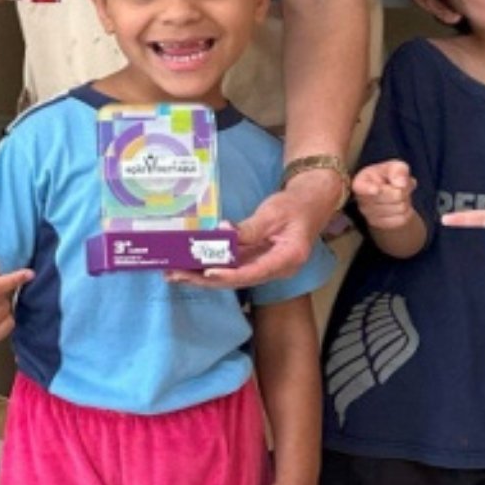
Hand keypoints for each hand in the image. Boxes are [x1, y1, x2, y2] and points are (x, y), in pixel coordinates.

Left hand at [168, 170, 341, 288]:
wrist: (310, 203)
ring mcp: (264, 266)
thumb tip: (224, 233)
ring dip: (202, 276)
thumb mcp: (273, 213)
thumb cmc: (296, 206)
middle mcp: (275, 269)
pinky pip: (232, 267)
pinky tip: (189, 265)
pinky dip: (211, 265)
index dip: (229, 275)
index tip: (207, 273)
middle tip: (176, 275)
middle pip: (237, 280)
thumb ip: (250, 228)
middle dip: (205, 279)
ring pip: (231, 276)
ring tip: (174, 273)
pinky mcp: (256, 260)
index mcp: (286, 259)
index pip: (254, 273)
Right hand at [350, 160, 416, 231]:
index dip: (369, 189)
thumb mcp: (394, 167)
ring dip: (406, 201)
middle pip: (393, 196)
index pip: (361, 187)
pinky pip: (402, 219)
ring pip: (400, 208)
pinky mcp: (380, 225)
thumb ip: (398, 170)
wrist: (388, 195)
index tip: (376, 189)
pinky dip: (407, 212)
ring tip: (399, 196)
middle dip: (402, 190)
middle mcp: (361, 200)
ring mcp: (369, 215)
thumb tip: (401, 184)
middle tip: (400, 186)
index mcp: (360, 182)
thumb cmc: (388, 176)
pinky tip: (399, 206)